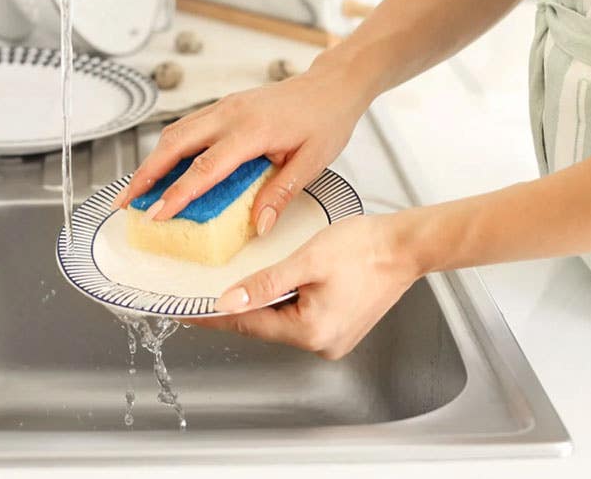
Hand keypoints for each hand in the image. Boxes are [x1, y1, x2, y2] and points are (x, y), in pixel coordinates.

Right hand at [112, 63, 371, 235]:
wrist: (331, 86)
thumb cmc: (325, 121)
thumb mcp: (312, 162)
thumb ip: (281, 193)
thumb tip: (259, 226)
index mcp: (252, 130)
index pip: (205, 168)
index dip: (177, 194)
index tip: (156, 215)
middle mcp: (230, 114)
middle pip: (174, 145)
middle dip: (144, 175)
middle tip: (125, 203)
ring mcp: (223, 107)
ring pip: (175, 133)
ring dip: (151, 161)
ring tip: (134, 190)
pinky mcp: (224, 107)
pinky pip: (187, 127)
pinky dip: (167, 149)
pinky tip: (161, 168)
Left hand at [188, 214, 422, 359]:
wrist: (406, 246)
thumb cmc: (366, 248)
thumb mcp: (306, 260)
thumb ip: (264, 284)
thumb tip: (226, 302)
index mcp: (311, 331)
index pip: (247, 324)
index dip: (212, 315)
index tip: (184, 310)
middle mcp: (322, 343)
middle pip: (263, 325)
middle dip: (237, 307)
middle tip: (205, 290)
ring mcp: (333, 338)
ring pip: (282, 321)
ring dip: (263, 302)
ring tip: (240, 283)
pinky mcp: (341, 327)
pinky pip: (301, 317)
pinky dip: (285, 303)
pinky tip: (279, 285)